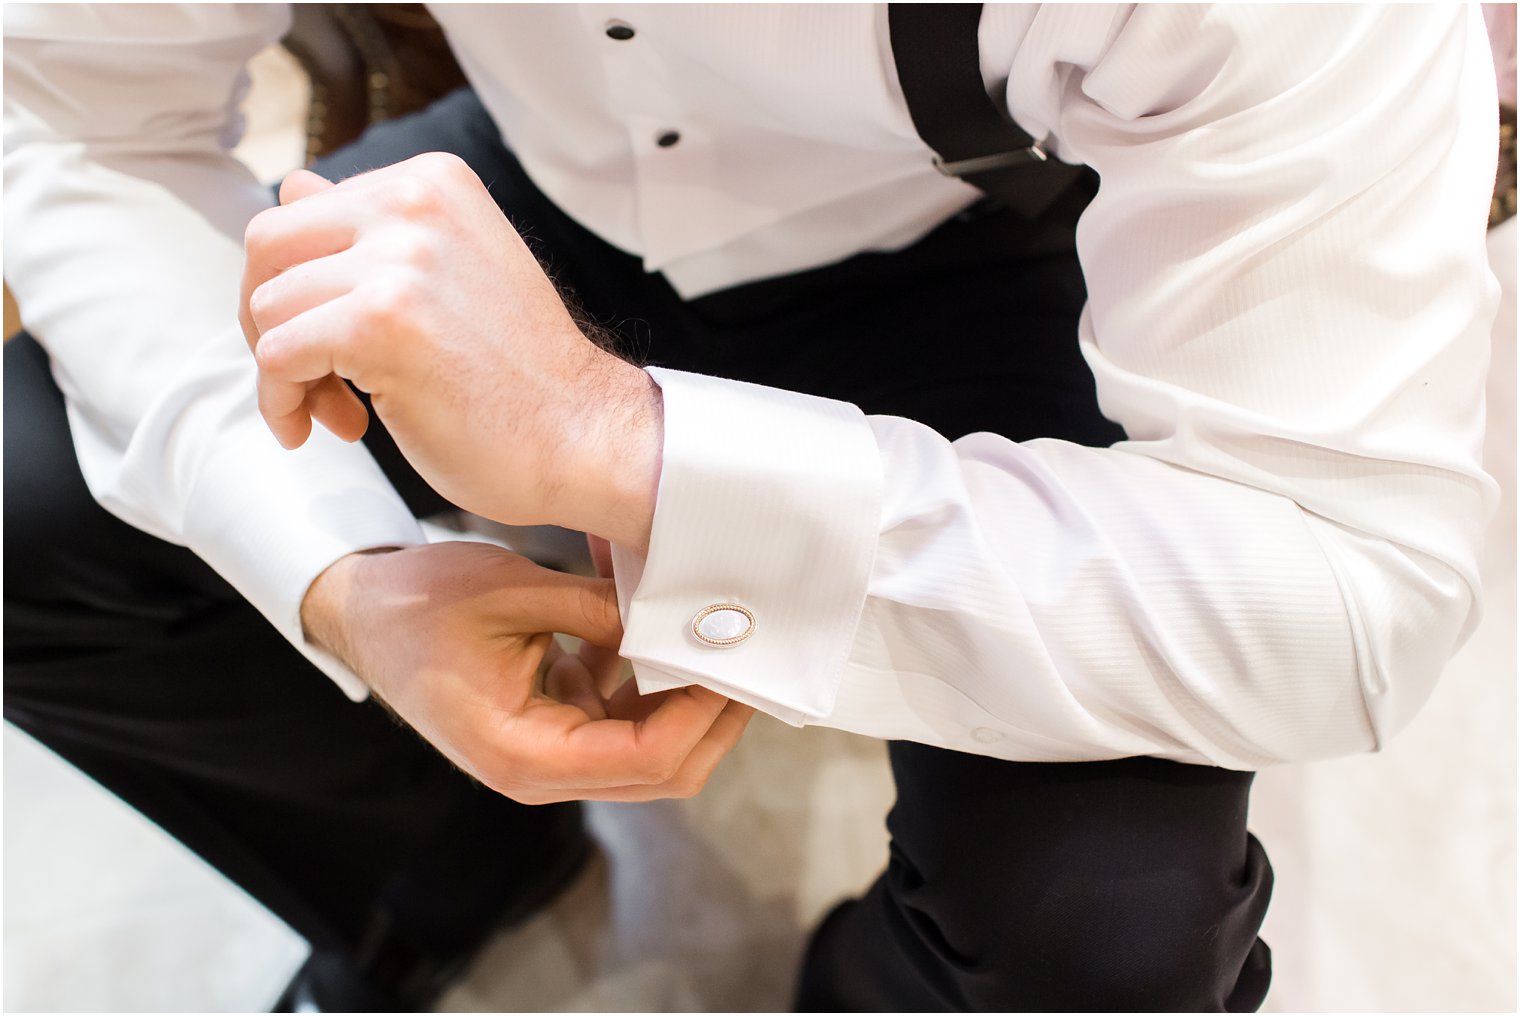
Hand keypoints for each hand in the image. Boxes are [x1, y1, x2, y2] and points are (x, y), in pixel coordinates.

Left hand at [240, 156, 659, 551]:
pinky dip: (285, 404)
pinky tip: (331, 430)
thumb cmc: (521, 374)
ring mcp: (398, 261)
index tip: (336, 340)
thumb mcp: (451, 271)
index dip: (302, 284)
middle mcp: (414, 203)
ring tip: (341, 411)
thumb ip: (374, 230)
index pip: (303, 209)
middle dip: (269, 317)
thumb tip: (294, 187)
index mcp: (433, 182)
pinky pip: (277, 358)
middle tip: (312, 375)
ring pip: (267, 307)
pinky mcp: (379, 323)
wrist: (584, 437)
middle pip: (268, 245)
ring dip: (288, 374)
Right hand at [303, 541, 752, 802]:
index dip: (701, 714)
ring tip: (715, 641)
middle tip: (748, 660)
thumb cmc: (419, 604)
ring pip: (648, 751)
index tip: (732, 663)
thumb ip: (602, 611)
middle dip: (712, 719)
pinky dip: (649, 685)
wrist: (360, 612)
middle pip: (661, 773)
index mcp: (523, 755)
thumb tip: (682, 616)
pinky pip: (621, 722)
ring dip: (685, 701)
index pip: (646, 758)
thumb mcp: (517, 591)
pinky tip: (660, 635)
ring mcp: (547, 757)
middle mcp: (539, 773)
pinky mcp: (550, 730)